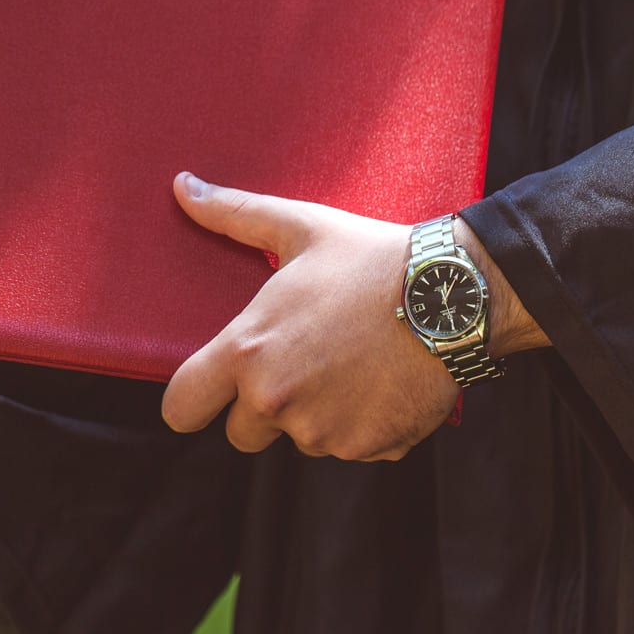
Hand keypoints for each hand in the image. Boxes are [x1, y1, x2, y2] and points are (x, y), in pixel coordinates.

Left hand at [160, 173, 542, 461]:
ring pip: (299, 438)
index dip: (190, 402)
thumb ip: (233, 214)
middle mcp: (276, 400)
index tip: (207, 392)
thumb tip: (182, 185)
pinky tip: (380, 382)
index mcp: (248, 352)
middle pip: (240, 433)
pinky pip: (349, 446)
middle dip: (261, 408)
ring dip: (314, 414)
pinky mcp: (367, 448)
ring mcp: (323, 432)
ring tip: (349, 363)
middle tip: (300, 363)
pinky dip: (360, 425)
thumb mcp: (299, 226)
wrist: (454, 294)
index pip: (180, 408)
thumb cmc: (370, 257)